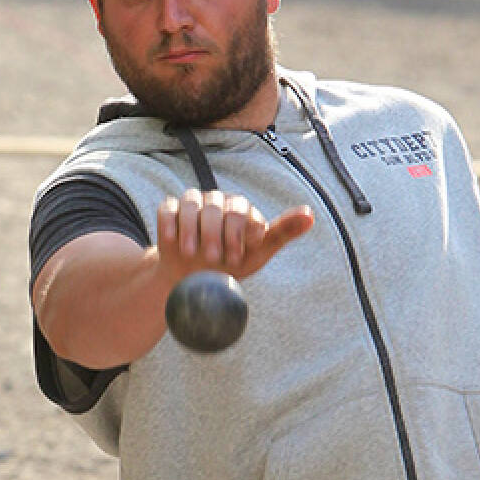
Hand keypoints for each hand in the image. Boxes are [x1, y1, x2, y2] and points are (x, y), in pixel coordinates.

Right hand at [156, 189, 313, 283]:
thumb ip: (282, 233)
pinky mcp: (170, 210)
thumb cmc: (229, 264)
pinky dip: (169, 225)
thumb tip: (311, 215)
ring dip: (192, 231)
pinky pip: (168, 208)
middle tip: (213, 258)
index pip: (242, 212)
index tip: (236, 259)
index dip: (238, 234)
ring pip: (192, 205)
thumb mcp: (258, 253)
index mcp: (241, 209)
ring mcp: (193, 204)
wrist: (192, 277)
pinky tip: (172, 243)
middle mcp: (218, 202)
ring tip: (192, 254)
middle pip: (217, 208)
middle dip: (215, 235)